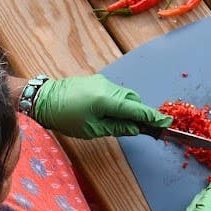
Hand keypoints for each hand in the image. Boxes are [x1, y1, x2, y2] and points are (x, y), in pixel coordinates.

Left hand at [32, 74, 171, 139]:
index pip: (136, 109)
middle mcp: (107, 87)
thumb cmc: (64, 117)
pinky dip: (120, 102)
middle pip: (133, 100)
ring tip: (126, 123)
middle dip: (141, 114)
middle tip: (145, 128)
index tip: (165, 123)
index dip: (152, 117)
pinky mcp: (98, 81)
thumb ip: (117, 127)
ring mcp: (103, 82)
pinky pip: (116, 92)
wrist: (44, 98)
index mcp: (106, 100)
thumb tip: (135, 129)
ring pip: (125, 95)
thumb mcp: (91, 129)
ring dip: (130, 108)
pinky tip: (113, 113)